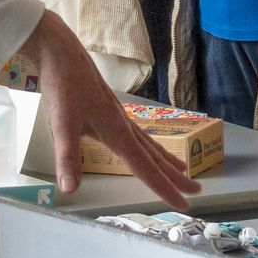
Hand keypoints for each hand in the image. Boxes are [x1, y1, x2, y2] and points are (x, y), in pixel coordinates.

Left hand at [18, 11, 199, 208]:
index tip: (183, 204)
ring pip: (149, 145)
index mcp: (118, 133)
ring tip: (182, 170)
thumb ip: (67, 159)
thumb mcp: (62, 125)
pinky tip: (146, 146)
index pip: (146, 170)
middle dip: (175, 177)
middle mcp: (124, 125)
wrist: (61, 53)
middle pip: (156, 158)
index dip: (165, 189)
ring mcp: (119, 116)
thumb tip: (69, 189)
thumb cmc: (63, 87)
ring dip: (167, 161)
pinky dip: (150, 146)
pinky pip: (139, 134)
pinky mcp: (111, 109)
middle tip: (196, 192)